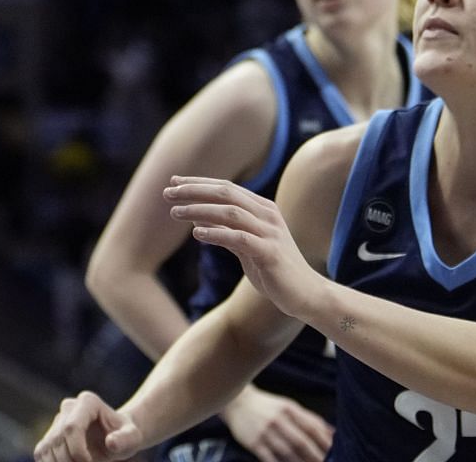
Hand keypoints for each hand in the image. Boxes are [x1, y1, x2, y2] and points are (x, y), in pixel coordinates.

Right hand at [34, 391, 142, 461]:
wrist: (116, 435)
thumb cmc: (125, 435)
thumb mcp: (133, 437)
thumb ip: (126, 439)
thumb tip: (111, 443)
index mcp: (88, 402)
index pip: (72, 427)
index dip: (77, 450)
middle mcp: (68, 407)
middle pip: (58, 440)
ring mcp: (57, 420)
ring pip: (46, 448)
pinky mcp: (50, 435)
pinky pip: (41, 453)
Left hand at [167, 177, 326, 320]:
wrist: (307, 295)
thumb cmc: (275, 270)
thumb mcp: (247, 246)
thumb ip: (227, 230)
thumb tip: (197, 219)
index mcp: (262, 208)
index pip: (226, 187)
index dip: (198, 183)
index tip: (174, 181)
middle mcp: (267, 215)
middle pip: (225, 193)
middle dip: (194, 191)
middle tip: (167, 192)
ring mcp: (270, 232)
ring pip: (230, 212)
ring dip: (199, 210)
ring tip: (175, 212)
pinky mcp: (270, 252)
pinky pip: (239, 238)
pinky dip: (216, 233)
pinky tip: (196, 233)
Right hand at [220, 387, 335, 461]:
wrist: (237, 403)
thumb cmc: (269, 407)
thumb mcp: (290, 407)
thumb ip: (311, 419)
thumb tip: (334, 434)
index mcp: (290, 410)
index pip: (312, 427)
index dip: (325, 442)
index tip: (337, 453)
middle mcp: (278, 420)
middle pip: (301, 442)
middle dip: (316, 457)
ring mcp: (265, 432)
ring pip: (287, 453)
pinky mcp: (254, 443)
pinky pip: (270, 459)